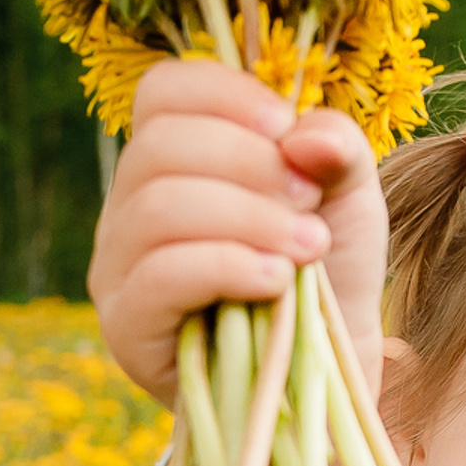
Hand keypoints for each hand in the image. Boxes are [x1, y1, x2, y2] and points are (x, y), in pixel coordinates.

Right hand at [89, 60, 387, 408]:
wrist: (326, 374)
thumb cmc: (327, 277)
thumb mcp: (348, 199)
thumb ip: (336, 148)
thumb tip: (302, 131)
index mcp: (172, 161)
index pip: (163, 91)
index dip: (224, 95)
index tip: (286, 128)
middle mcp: (129, 207)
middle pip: (159, 145)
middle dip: (249, 164)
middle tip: (309, 204)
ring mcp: (117, 268)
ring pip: (159, 208)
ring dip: (248, 217)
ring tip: (308, 246)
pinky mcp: (125, 327)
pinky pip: (161, 274)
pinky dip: (227, 266)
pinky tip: (276, 280)